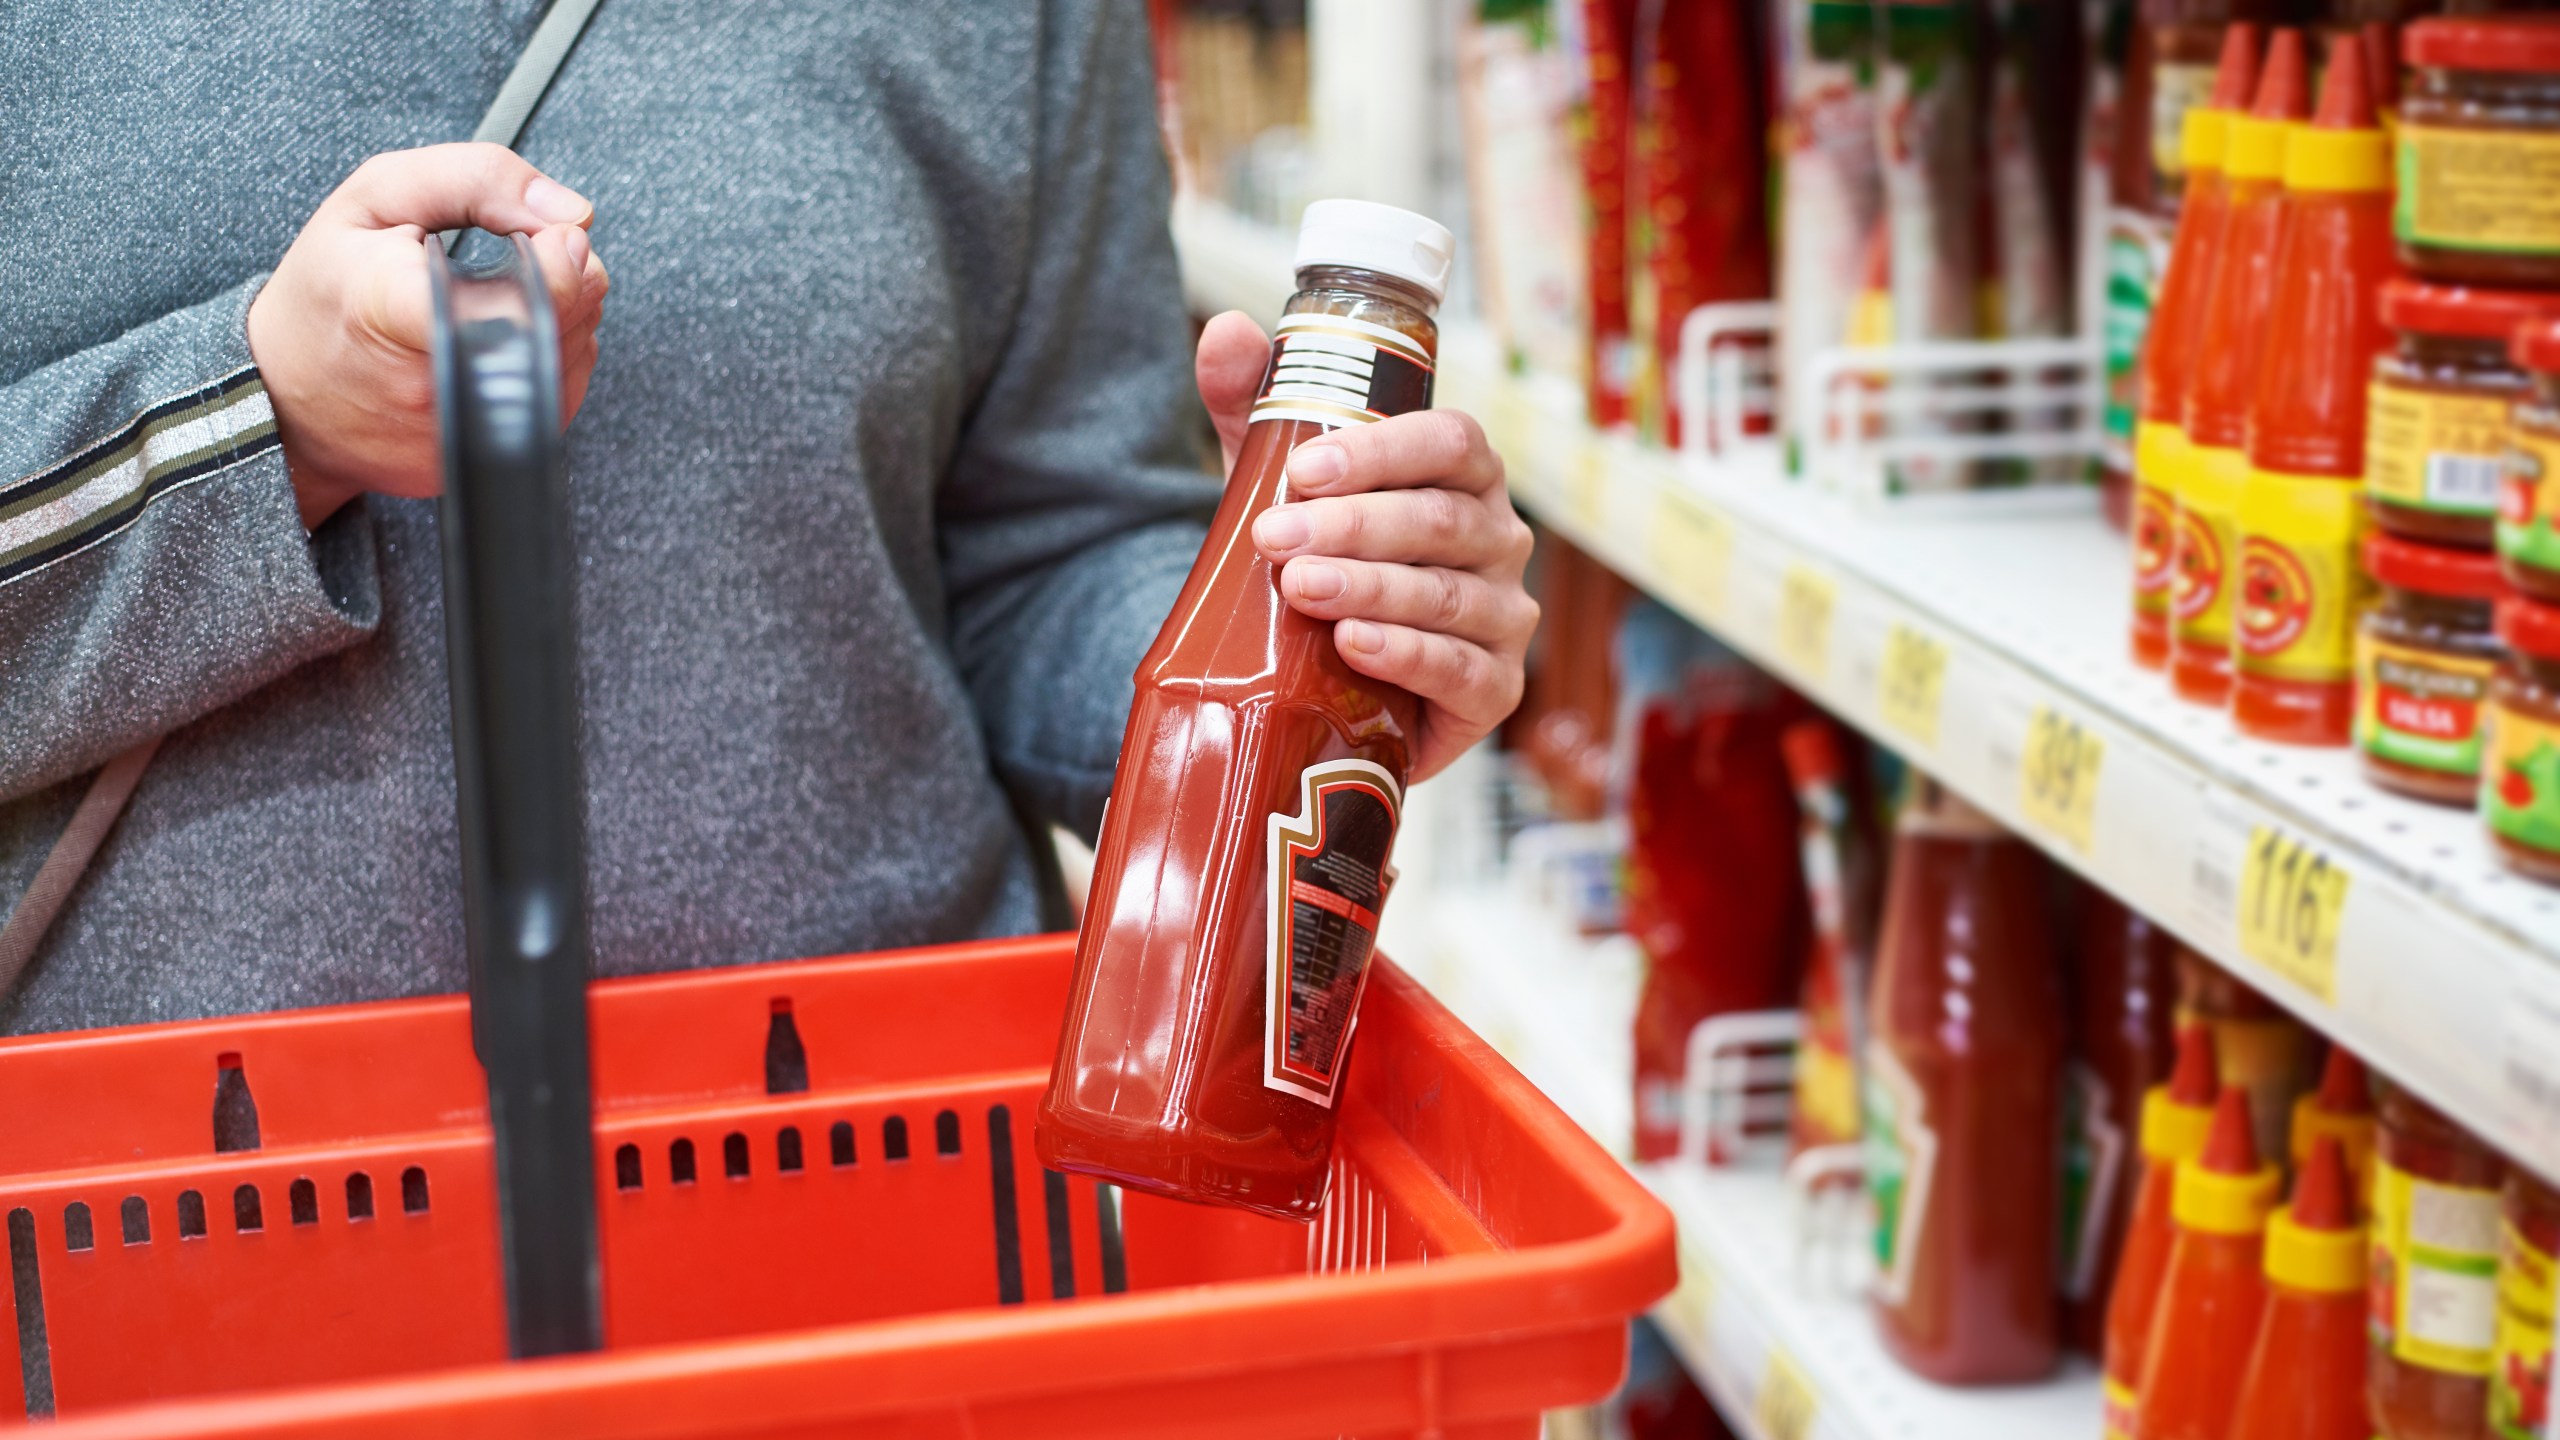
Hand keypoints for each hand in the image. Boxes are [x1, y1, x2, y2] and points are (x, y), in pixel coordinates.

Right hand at [247, 143, 610, 528]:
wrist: (285, 394)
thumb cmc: (329, 288)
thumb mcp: (377, 197)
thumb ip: (478, 179)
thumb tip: (574, 211)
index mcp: (397, 309)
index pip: (520, 296)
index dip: (556, 260)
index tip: (544, 236)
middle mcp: (436, 383)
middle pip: (566, 321)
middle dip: (566, 275)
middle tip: (518, 257)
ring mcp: (461, 432)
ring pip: (574, 357)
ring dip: (562, 316)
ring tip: (498, 299)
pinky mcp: (480, 458)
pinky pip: (559, 396)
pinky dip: (550, 357)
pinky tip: (503, 339)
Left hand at [1194, 311, 1537, 782]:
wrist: (1333, 681)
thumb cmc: (1324, 562)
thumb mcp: (1283, 484)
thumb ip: (1257, 407)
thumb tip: (1228, 331)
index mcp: (1463, 477)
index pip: (1450, 442)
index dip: (1383, 451)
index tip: (1303, 469)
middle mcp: (1498, 539)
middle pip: (1440, 521)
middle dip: (1353, 526)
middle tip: (1274, 538)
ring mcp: (1504, 616)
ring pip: (1446, 595)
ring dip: (1369, 587)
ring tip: (1300, 587)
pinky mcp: (1494, 690)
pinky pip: (1460, 669)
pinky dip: (1406, 653)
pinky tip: (1353, 643)